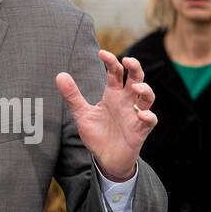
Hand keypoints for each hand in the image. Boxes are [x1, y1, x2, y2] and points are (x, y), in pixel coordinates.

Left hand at [55, 50, 156, 181]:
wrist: (106, 158)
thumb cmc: (97, 134)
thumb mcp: (82, 114)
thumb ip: (72, 96)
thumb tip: (60, 75)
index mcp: (113, 94)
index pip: (115, 72)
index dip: (111, 61)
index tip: (102, 53)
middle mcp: (126, 101)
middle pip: (136, 78)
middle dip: (135, 67)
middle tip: (128, 61)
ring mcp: (135, 114)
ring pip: (148, 96)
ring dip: (145, 90)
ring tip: (135, 88)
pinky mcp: (141, 129)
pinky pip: (150, 119)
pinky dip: (148, 115)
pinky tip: (140, 114)